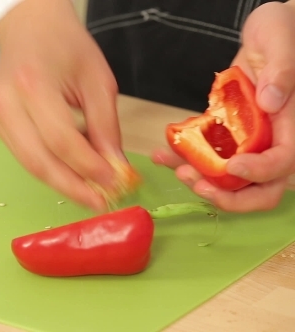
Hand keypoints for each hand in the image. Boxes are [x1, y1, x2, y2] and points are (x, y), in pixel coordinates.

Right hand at [0, 0, 128, 210]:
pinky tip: (71, 174)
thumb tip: (114, 167)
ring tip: (89, 193)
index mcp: (33, 84)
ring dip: (61, 182)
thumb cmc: (65, 46)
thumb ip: (105, 126)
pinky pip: (24, 156)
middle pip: (38, 161)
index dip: (88, 167)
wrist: (29, 27)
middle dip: (71, 187)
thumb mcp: (97, 80)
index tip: (113, 182)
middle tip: (99, 202)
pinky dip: (50, 168)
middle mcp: (7, 103)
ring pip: (29, 164)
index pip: (61, 140)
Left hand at [152, 1, 294, 211]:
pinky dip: (185, 158)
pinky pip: (208, 153)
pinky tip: (163, 154)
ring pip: (230, 177)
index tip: (230, 167)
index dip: (258, 172)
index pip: (282, 162)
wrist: (267, 30)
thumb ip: (282, 72)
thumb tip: (271, 102)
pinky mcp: (228, 133)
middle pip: (261, 187)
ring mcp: (249, 138)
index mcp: (291, 123)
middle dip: (230, 196)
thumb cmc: (282, 30)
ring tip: (176, 169)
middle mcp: (273, 138)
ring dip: (202, 180)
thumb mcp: (282, 41)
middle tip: (197, 184)